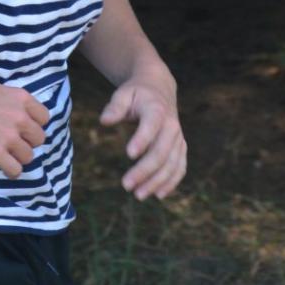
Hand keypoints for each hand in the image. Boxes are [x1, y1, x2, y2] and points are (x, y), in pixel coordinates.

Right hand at [0, 80, 48, 176]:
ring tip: (6, 157)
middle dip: (28, 143)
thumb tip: (14, 113)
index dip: (34, 126)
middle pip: (38, 139)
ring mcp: (9, 136)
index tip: (24, 130)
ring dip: (18, 158)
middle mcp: (20, 117)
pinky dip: (11, 172)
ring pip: (28, 156)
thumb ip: (10, 103)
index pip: (44, 117)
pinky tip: (4, 170)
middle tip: (14, 145)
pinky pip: (15, 169)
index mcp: (21, 99)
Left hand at [99, 76, 186, 200]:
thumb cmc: (136, 93)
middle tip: (126, 185)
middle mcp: (171, 125)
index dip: (142, 139)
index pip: (151, 125)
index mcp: (156, 109)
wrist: (159, 89)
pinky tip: (158, 195)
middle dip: (145, 170)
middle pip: (162, 151)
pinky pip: (180, 167)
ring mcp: (178, 138)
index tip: (129, 154)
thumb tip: (104, 121)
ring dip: (157, 181)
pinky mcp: (180, 147)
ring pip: (172, 163)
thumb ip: (114, 107)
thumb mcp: (123, 93)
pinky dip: (172, 182)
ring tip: (138, 195)